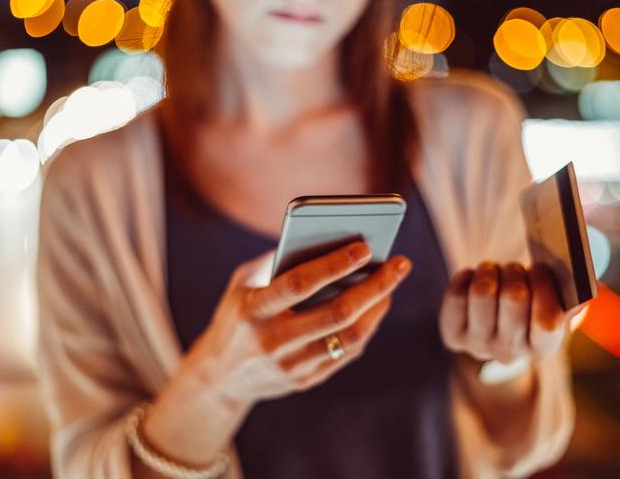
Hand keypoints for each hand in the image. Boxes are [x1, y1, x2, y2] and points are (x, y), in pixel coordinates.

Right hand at [142, 241, 410, 466]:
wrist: (219, 377)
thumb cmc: (236, 315)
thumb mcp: (243, 284)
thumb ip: (277, 261)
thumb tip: (327, 240)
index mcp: (253, 310)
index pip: (300, 284)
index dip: (334, 264)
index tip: (365, 246)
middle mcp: (272, 341)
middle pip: (336, 313)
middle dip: (374, 286)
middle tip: (400, 264)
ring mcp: (290, 365)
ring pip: (348, 338)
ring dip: (377, 309)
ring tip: (390, 286)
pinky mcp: (304, 380)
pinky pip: (345, 354)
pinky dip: (365, 329)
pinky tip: (375, 308)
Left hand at [438, 261, 584, 364]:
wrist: (494, 333)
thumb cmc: (529, 311)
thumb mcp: (553, 308)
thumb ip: (569, 299)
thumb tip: (581, 290)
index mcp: (542, 348)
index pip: (547, 322)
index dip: (543, 287)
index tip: (540, 267)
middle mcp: (509, 353)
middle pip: (513, 298)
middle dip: (515, 272)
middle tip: (514, 267)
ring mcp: (478, 346)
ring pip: (482, 292)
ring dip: (490, 271)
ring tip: (494, 270)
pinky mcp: (452, 335)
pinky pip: (456, 294)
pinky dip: (466, 276)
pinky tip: (473, 276)